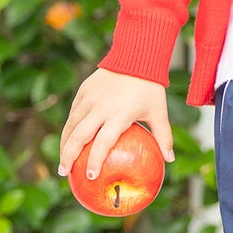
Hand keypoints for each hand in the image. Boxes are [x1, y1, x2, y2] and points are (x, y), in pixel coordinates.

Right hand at [58, 67, 173, 180]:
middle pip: (78, 136)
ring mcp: (90, 98)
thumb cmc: (150, 87)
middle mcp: (101, 107)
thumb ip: (164, 136)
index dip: (94, 161)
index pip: (102, 143)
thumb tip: (170, 159)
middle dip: (68, 156)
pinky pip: (73, 113)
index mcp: (119, 115)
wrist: (136, 56)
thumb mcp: (159, 112)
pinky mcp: (84, 90)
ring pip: (71, 125)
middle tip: (64, 173)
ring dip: (64, 144)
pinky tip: (68, 139)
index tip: (90, 176)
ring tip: (62, 160)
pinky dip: (69, 127)